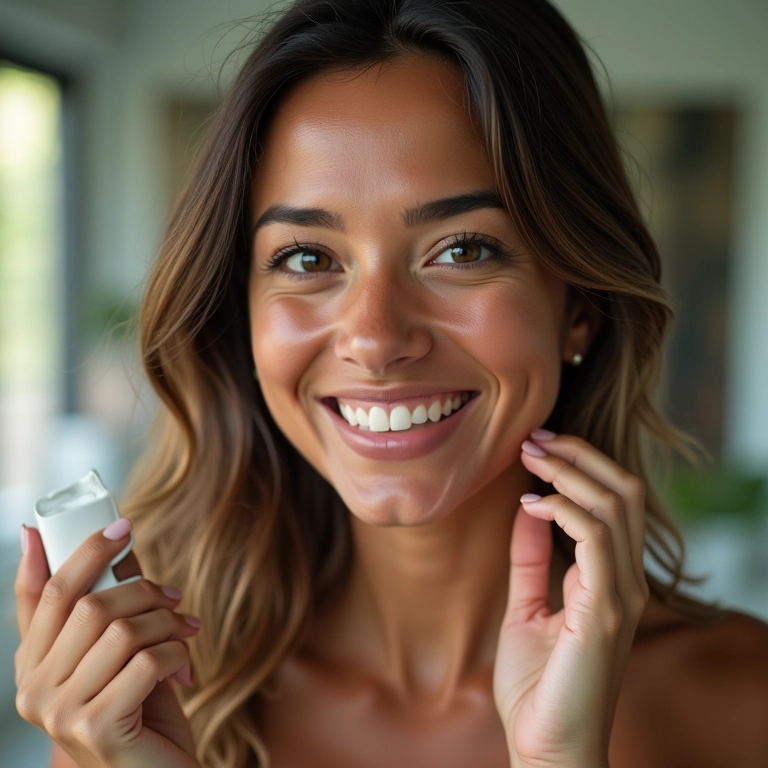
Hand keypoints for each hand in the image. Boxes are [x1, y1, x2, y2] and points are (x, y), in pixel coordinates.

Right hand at [14, 521, 202, 767]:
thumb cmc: (139, 712)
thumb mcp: (119, 654)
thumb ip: (109, 608)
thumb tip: (111, 546)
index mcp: (33, 666)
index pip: (43, 593)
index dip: (79, 553)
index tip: (117, 524)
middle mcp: (34, 690)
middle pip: (89, 604)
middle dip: (143, 590)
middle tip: (174, 596)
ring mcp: (60, 712)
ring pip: (122, 629)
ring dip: (166, 624)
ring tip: (186, 634)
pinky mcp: (96, 727)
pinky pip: (146, 661)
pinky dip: (176, 655)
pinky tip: (184, 670)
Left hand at [493, 430, 648, 767]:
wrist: (545, 746)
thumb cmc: (537, 685)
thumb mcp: (526, 604)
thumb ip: (530, 557)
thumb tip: (525, 505)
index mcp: (611, 579)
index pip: (615, 501)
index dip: (580, 465)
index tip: (536, 445)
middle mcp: (626, 581)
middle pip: (624, 491)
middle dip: (580, 455)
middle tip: (533, 438)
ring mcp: (621, 594)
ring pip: (615, 505)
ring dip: (570, 472)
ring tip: (530, 457)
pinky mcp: (605, 610)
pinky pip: (594, 537)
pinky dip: (563, 509)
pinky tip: (530, 505)